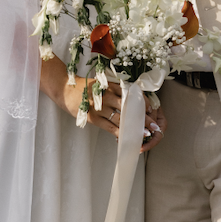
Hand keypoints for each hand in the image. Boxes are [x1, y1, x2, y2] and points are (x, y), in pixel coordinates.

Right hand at [39, 58, 164, 149]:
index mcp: (110, 85)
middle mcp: (106, 95)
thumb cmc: (85, 88)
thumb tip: (133, 99)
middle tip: (154, 125)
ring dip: (134, 127)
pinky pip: (109, 127)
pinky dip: (119, 133)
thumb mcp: (101, 83)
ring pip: (121, 118)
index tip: (152, 110)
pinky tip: (128, 138)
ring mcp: (99, 106)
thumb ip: (115, 90)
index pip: (131, 94)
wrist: (66, 90)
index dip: (143, 102)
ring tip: (144, 134)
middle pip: (129, 107)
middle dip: (142, 117)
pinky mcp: (92, 118)